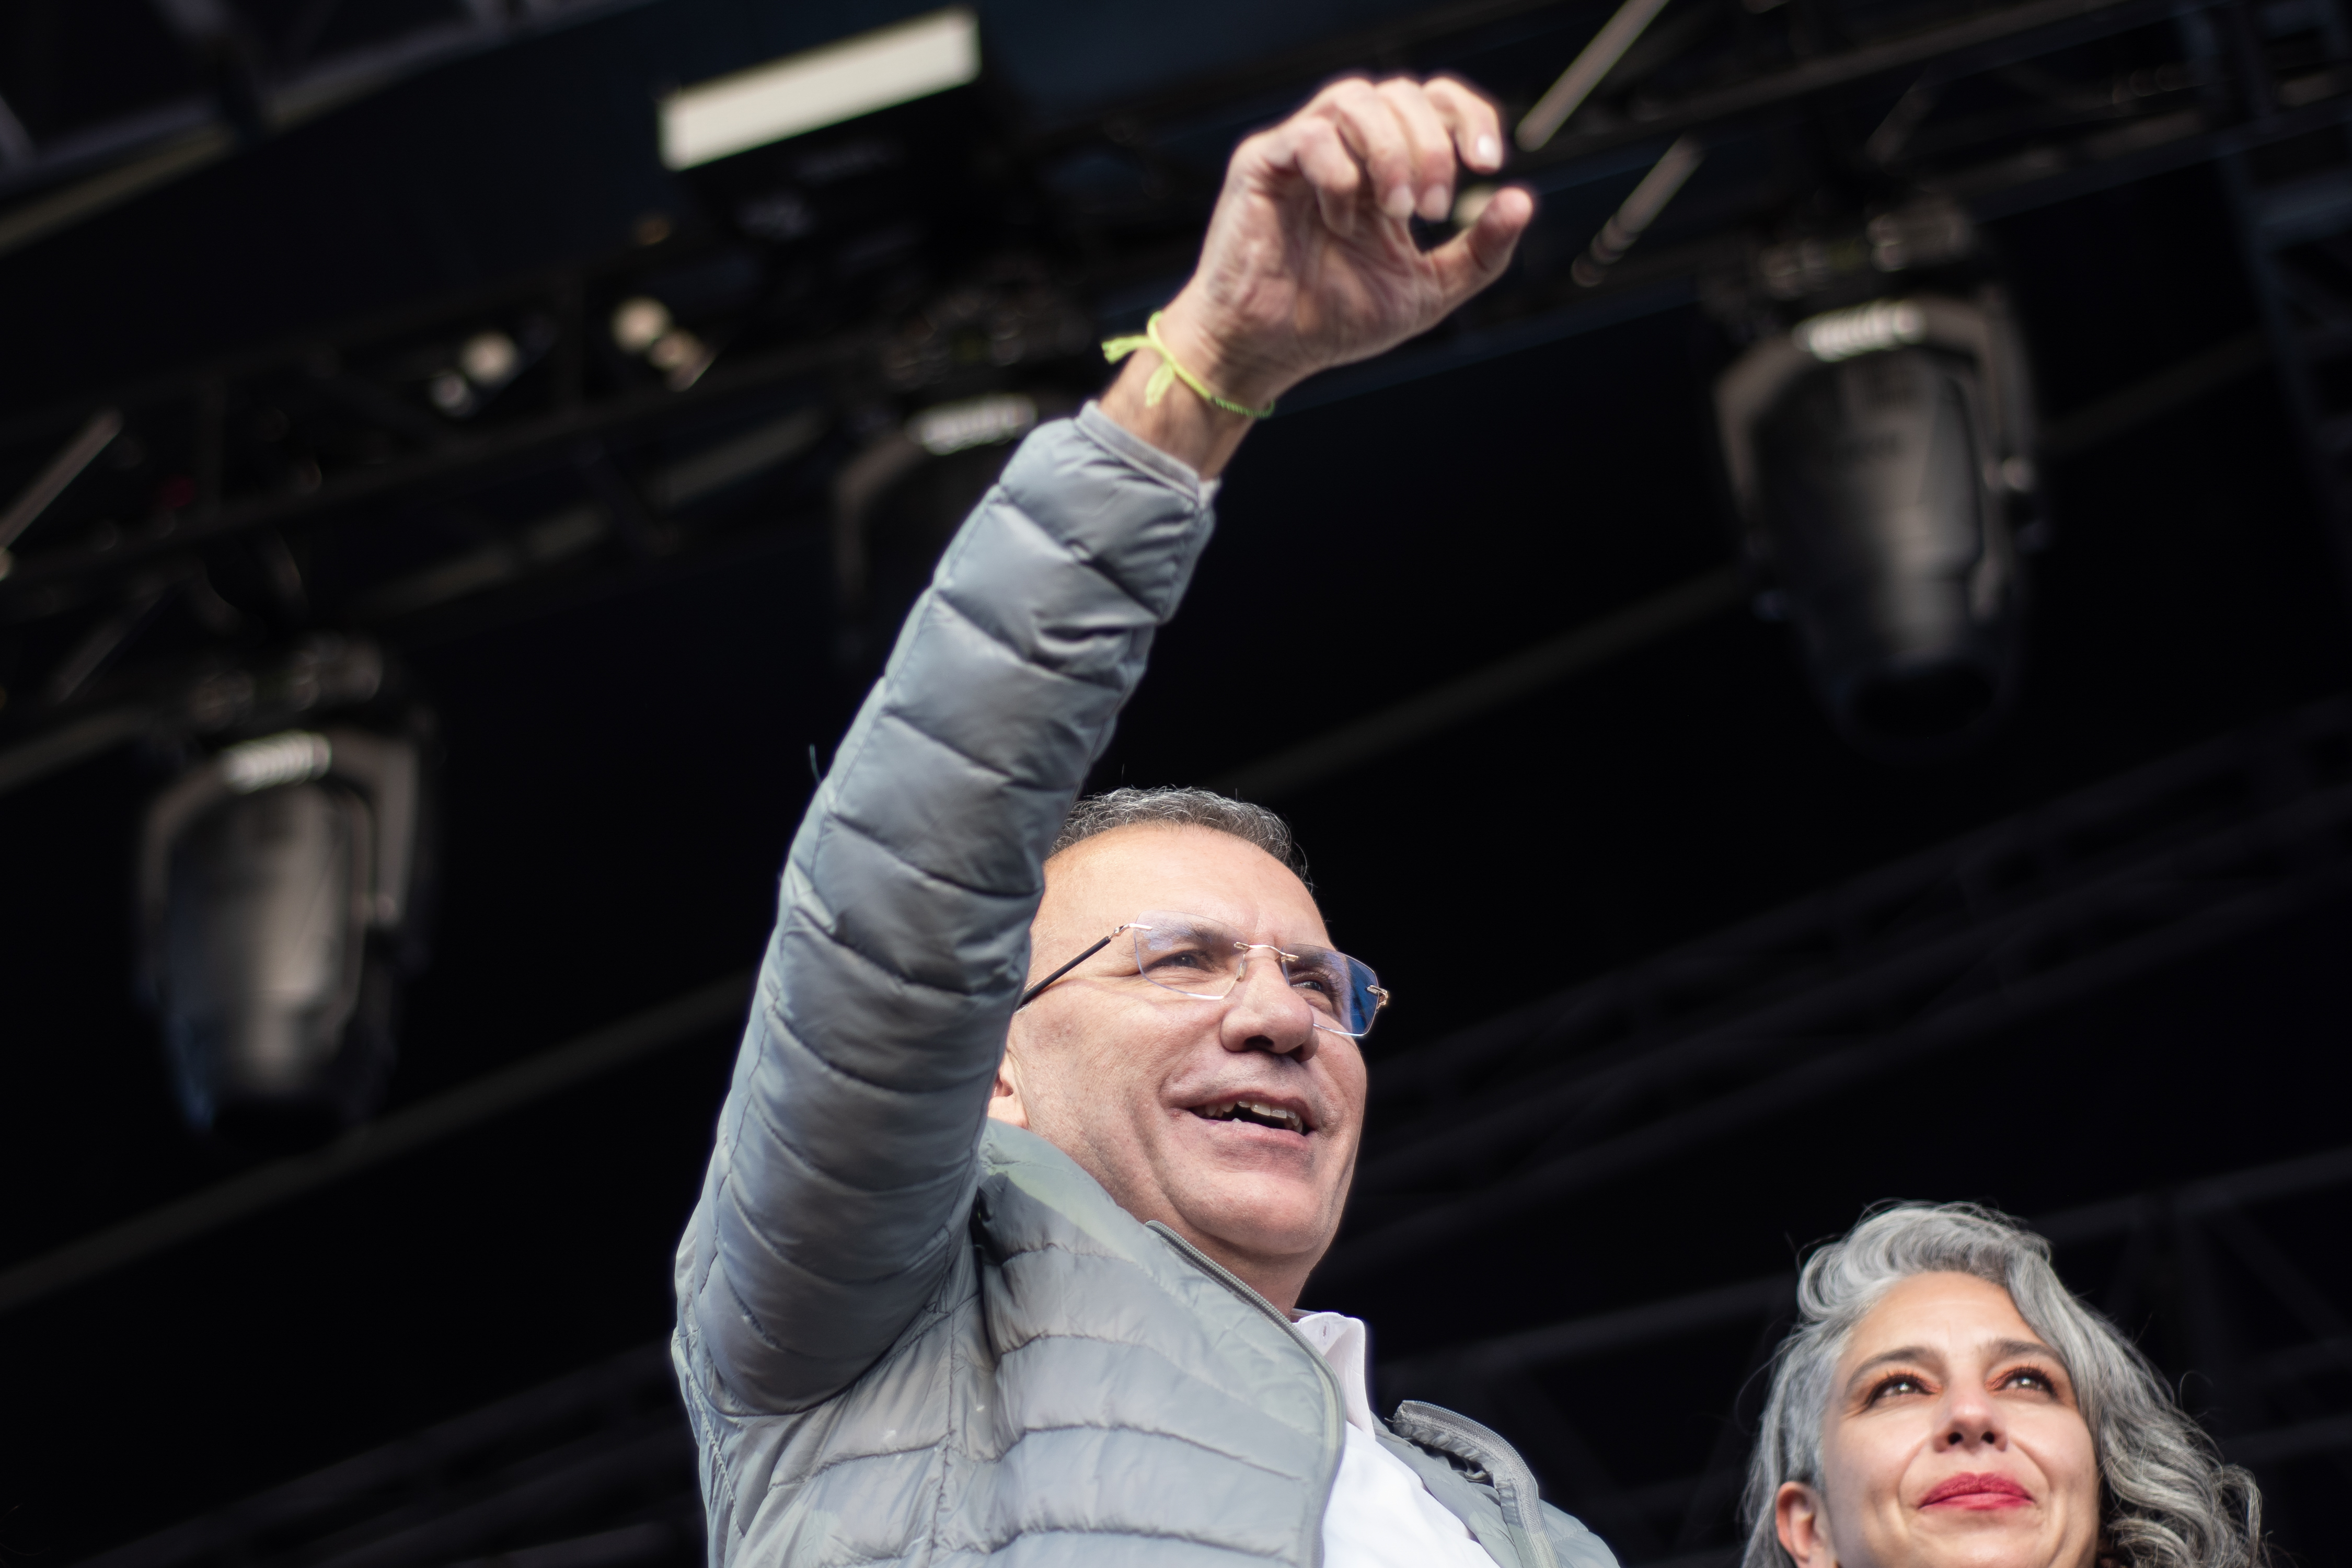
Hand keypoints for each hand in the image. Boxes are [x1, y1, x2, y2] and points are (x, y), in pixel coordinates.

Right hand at [1107, 76, 1535, 472]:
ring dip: (1392, 151)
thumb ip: (1480, 252)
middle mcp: (1345, 150)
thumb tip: (1522, 198)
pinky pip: (1309, 135)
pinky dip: (1339, 173)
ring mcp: (1302, 151)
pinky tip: (1340, 220)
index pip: (1433, 104)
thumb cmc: (1333, 322)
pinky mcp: (1262, 164)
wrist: (1267, 353)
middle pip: (1401, 93)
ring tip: (1398, 210)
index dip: (1469, 117)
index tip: (1489, 164)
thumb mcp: (1427, 292)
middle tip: (1433, 208)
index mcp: (1384, 170)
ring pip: (1356, 98)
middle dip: (1432, 145)